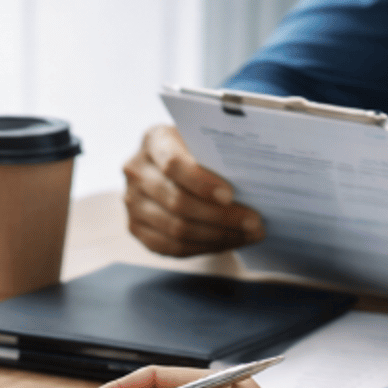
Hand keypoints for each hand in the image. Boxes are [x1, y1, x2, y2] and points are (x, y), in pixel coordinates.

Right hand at [123, 125, 265, 256]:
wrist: (174, 169)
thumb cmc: (198, 152)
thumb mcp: (205, 143)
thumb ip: (219, 156)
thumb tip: (255, 180)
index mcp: (154, 139)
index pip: (173, 163)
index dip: (202, 182)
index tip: (230, 195)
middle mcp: (136, 170)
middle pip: (178, 202)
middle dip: (221, 216)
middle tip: (254, 222)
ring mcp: (132, 202)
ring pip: (176, 229)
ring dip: (218, 236)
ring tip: (248, 234)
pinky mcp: (136, 228)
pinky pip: (172, 247)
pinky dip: (204, 247)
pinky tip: (228, 242)